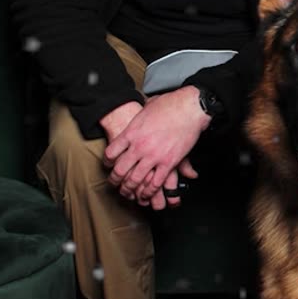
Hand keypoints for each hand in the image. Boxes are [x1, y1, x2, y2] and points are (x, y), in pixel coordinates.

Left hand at [105, 86, 210, 206]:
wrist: (189, 108)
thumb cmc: (170, 104)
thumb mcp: (147, 107)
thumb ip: (140, 115)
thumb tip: (139, 113)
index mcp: (131, 132)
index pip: (111, 152)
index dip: (108, 162)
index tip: (109, 165)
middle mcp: (139, 146)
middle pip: (120, 170)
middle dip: (115, 180)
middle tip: (114, 184)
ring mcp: (153, 156)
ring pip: (135, 179)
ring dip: (130, 189)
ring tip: (128, 193)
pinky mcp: (169, 163)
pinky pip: (155, 182)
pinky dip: (149, 191)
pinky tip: (146, 194)